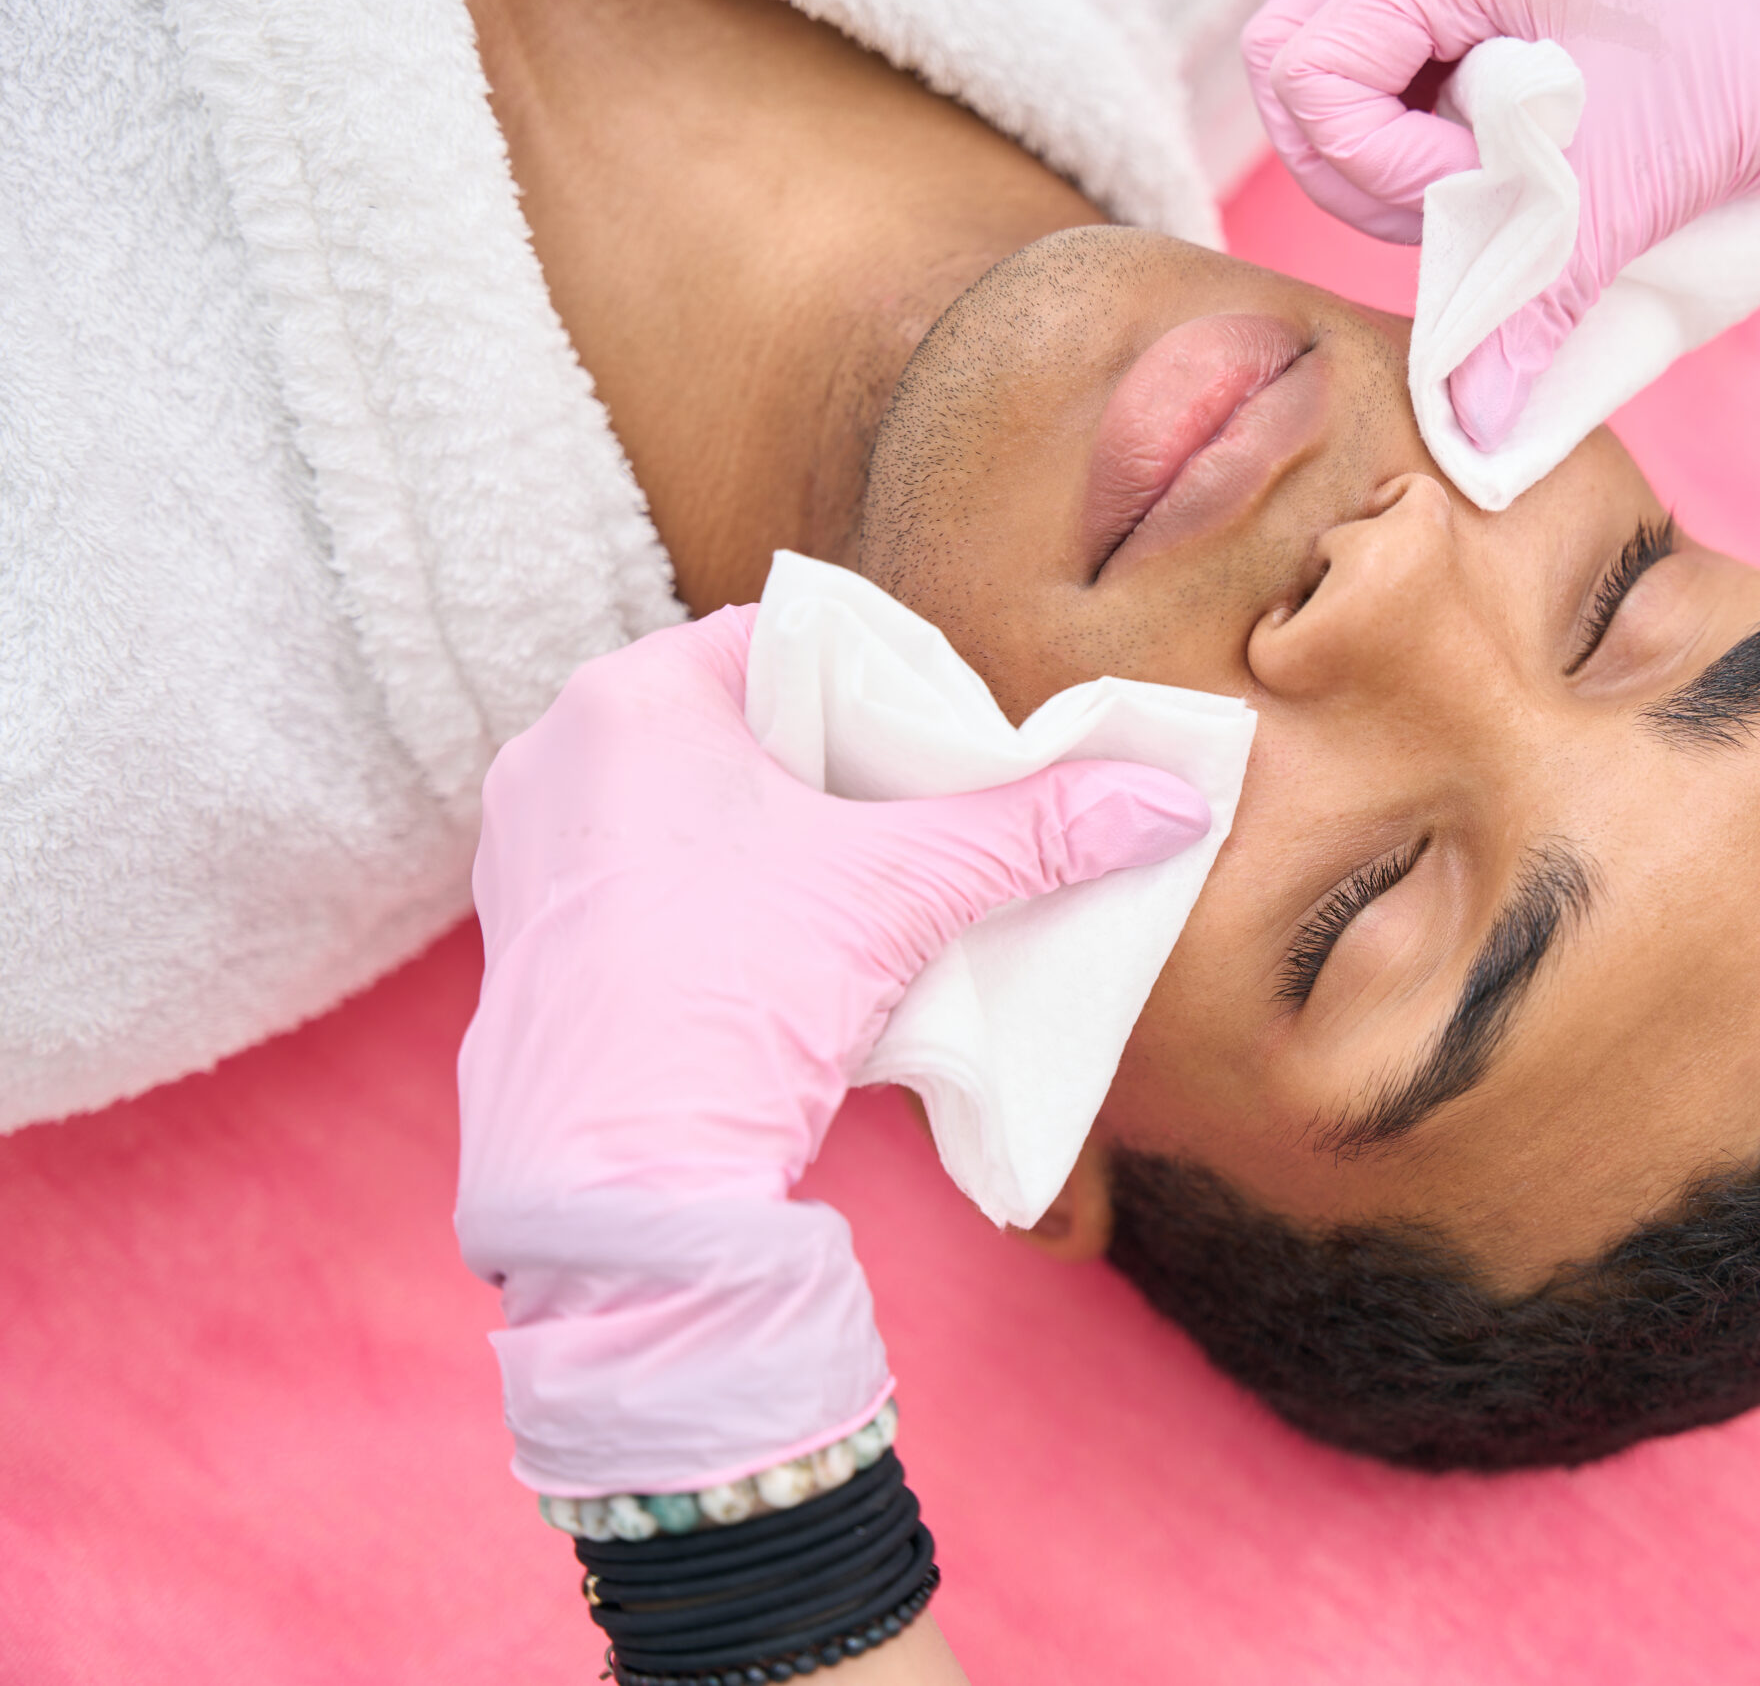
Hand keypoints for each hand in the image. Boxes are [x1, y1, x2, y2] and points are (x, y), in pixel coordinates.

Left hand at [455, 604, 1207, 1493]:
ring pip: (688, 809)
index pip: (785, 641)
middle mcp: (556, 754)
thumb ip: (1038, 831)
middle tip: (919, 822)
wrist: (618, 1182)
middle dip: (836, 771)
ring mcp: (527, 854)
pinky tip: (784, 960)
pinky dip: (717, 905)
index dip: (882, 685)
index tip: (945, 748)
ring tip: (861, 896)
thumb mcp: (908, 892)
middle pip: (740, 725)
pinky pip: (643, 884)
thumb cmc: (737, 996)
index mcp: (631, 697)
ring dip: (777, 842)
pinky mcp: (525, 944)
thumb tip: (1170, 799)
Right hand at [1244, 0, 1759, 447]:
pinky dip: (1465, 176)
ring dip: (1430, 187)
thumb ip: (1537, 296)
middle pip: (1309, 96)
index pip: (1304, 71)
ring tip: (1540, 193)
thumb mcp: (1637, 170)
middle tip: (1501, 206)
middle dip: (1391, 180)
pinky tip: (1542, 185)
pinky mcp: (1485, 40)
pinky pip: (1417, 119)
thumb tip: (1472, 422)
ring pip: (1356, 116)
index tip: (1485, 188)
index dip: (1376, 158)